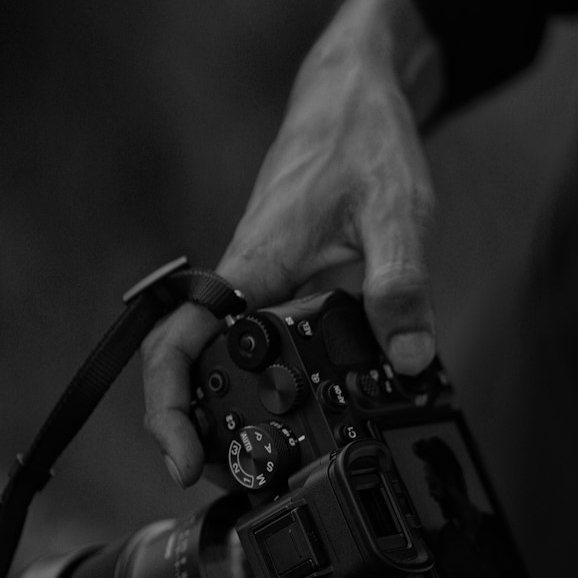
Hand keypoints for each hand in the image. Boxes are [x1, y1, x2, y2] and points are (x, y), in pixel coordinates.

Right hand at [141, 0, 444, 486]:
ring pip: (214, 357)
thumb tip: (407, 360)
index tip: (184, 457)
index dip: (169, 406)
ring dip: (221, 412)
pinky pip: (250, 341)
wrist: (354, 97)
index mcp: (253, 263)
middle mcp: (243, 278)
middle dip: (191, 428)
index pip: (181, 343)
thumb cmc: (364, 140)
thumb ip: (401, 288)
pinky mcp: (276, 283)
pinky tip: (292, 414)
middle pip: (186, 364)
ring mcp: (256, 284)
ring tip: (254, 464)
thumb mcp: (396, 214)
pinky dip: (258, 383)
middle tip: (226, 481)